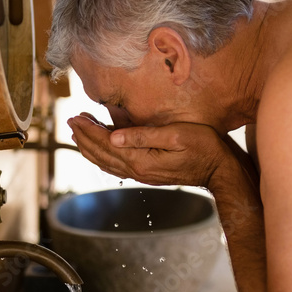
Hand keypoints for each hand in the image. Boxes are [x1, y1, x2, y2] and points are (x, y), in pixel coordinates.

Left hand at [67, 113, 230, 186]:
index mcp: (141, 159)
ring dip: (91, 147)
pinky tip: (102, 149)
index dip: (88, 130)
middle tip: (71, 121)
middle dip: (84, 138)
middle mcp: (138, 170)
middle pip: (101, 154)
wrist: (220, 170)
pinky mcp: (149, 173)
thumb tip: (113, 135)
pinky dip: (104, 156)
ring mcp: (143, 174)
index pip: (106, 143)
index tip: (75, 117)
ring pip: (107, 161)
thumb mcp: (176, 135)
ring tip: (79, 133)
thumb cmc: (204, 147)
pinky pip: (118, 165)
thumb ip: (143, 135)